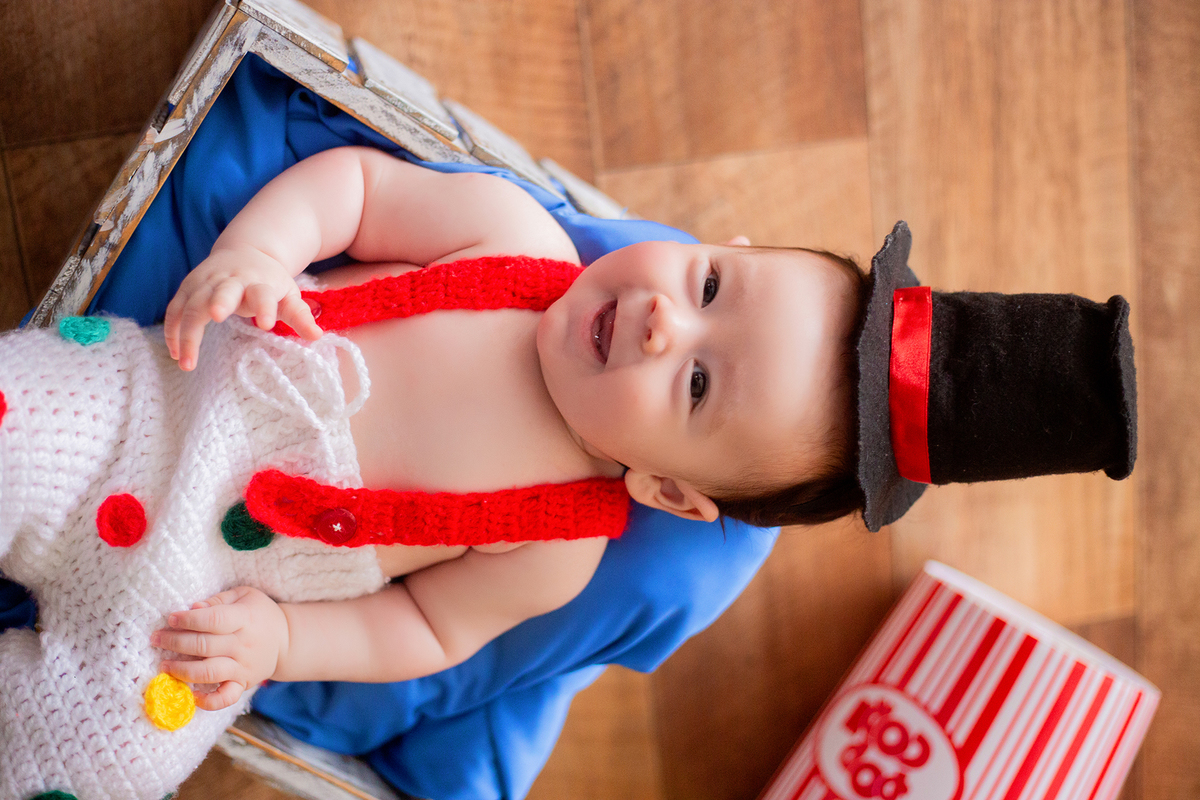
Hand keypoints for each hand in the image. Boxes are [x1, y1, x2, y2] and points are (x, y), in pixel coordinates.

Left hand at [152, 586, 289, 711]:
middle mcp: (243, 644)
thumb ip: (218, 600)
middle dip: (175, 642)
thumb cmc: (260, 613)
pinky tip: (192, 696)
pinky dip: (208, 702)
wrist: (286, 640)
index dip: (189, 620)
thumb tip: (194, 608)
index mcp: (245, 619)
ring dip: (182, 670)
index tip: (171, 618)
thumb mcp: (244, 596)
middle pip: (204, 646)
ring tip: (164, 665)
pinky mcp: (242, 683)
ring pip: (209, 672)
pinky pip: (225, 698)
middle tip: (156, 639)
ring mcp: (243, 667)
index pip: (212, 620)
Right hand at [163, 246, 323, 370]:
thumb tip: (317, 336)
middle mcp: (232, 278)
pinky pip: (175, 308)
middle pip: (223, 290)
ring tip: (186, 362)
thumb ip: (300, 316)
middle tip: (216, 316)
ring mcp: (207, 280)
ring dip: (186, 331)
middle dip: (219, 301)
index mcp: (260, 281)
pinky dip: (172, 329)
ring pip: (193, 303)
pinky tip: (175, 353)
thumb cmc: (270, 281)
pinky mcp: (189, 286)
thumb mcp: (288, 295)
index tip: (266, 324)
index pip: (264, 293)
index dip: (265, 306)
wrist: (247, 250)